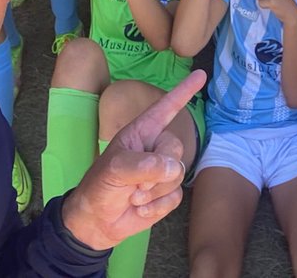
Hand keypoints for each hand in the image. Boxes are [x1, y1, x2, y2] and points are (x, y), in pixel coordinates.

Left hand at [61, 69, 206, 249]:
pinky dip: (155, 207)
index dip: (183, 91)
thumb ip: (144, 165)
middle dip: (156, 169)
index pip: (166, 108)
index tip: (200, 75)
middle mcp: (154, 148)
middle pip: (175, 148)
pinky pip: (176, 197)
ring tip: (132, 195)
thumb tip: (173, 169)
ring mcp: (162, 172)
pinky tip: (139, 208)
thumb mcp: (115, 170)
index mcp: (141, 133)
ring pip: (178, 176)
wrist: (96, 222)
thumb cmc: (100, 186)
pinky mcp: (167, 194)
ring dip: (153, 192)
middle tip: (134, 182)